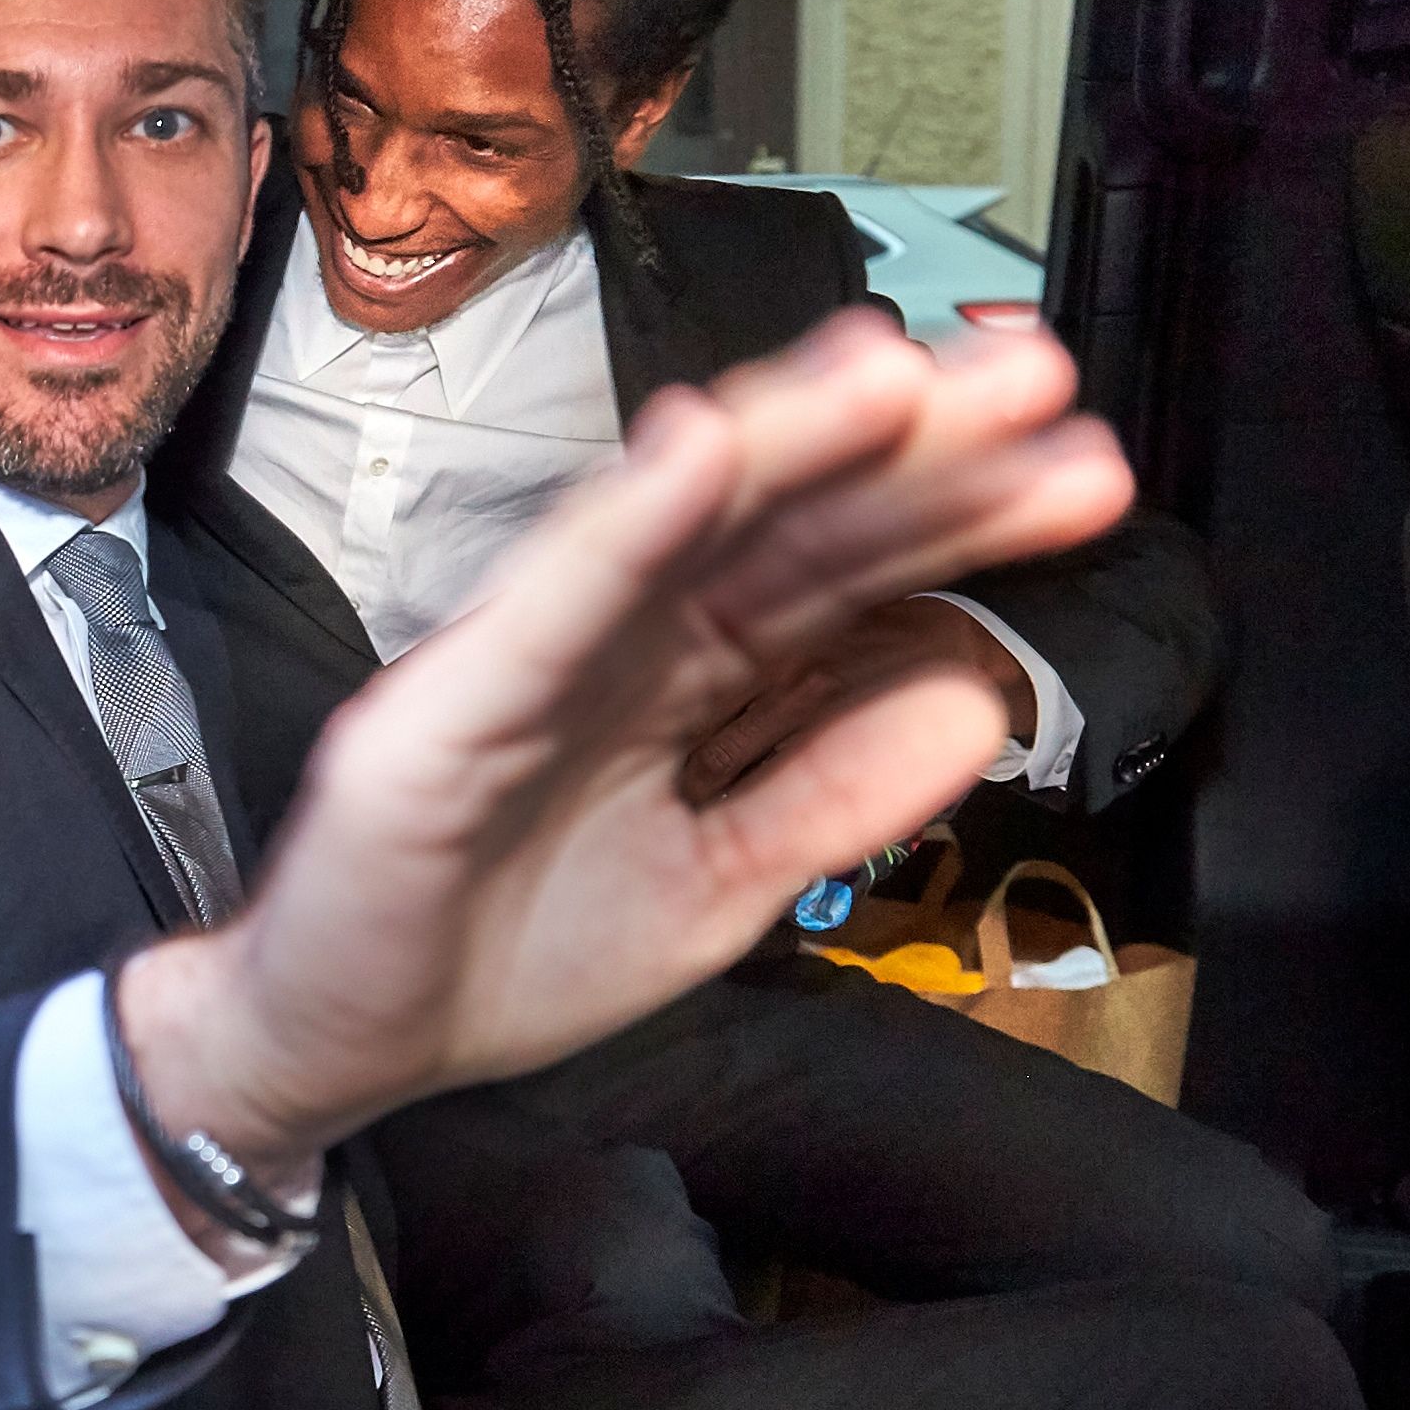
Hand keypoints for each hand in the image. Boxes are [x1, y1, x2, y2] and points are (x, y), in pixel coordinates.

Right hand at [118, 318, 1130, 1184]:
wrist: (330, 1035)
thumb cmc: (500, 952)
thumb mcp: (719, 892)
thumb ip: (832, 797)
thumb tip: (977, 699)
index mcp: (683, 682)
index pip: (836, 577)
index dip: (953, 517)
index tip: (1078, 468)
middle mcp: (619, 639)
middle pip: (784, 523)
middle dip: (912, 449)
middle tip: (1040, 374)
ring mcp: (535, 651)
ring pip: (679, 526)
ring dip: (787, 437)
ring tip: (898, 374)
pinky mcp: (450, 696)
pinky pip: (554, 597)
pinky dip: (627, 518)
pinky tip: (707, 448)